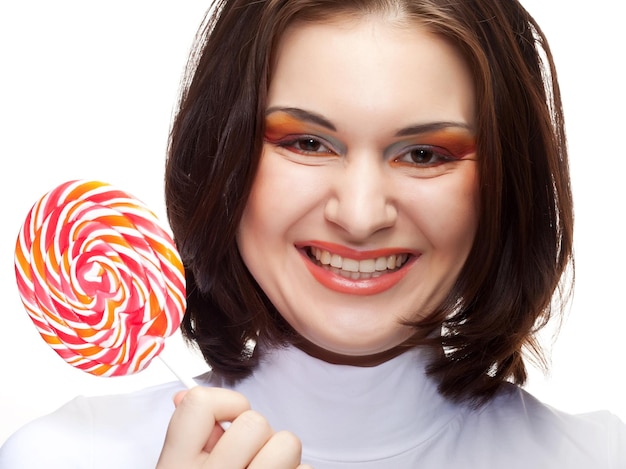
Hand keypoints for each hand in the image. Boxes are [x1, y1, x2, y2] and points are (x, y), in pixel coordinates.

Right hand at [156, 387, 311, 467]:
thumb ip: (186, 436)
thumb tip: (183, 394)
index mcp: (175, 467)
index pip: (198, 403)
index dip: (224, 403)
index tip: (225, 422)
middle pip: (255, 422)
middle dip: (258, 436)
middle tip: (248, 457)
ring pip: (287, 443)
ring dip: (282, 455)